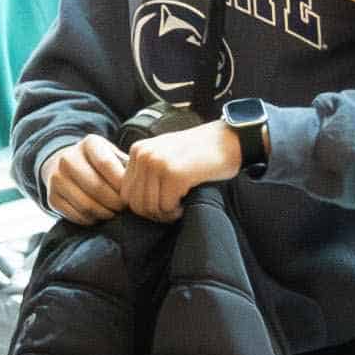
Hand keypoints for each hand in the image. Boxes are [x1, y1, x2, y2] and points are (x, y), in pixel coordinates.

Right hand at [35, 136, 136, 223]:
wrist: (63, 165)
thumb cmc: (98, 163)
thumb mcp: (112, 154)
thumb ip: (126, 166)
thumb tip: (142, 185)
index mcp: (88, 143)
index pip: (106, 164)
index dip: (121, 183)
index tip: (130, 193)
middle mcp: (68, 158)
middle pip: (96, 187)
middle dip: (115, 202)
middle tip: (124, 208)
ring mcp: (57, 178)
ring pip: (86, 205)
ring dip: (105, 214)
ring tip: (113, 213)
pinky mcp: (52, 198)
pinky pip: (76, 215)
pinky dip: (91, 220)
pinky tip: (99, 215)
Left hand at [113, 119, 245, 218]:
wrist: (229, 140)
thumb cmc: (199, 153)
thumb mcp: (164, 154)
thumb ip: (146, 172)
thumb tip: (134, 204)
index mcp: (138, 151)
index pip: (126, 193)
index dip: (142, 207)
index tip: (161, 206)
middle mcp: (144, 155)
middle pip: (135, 203)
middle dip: (153, 214)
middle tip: (172, 211)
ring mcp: (158, 163)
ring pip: (150, 207)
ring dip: (166, 214)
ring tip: (180, 207)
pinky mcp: (174, 174)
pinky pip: (167, 206)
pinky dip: (177, 212)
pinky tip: (187, 203)